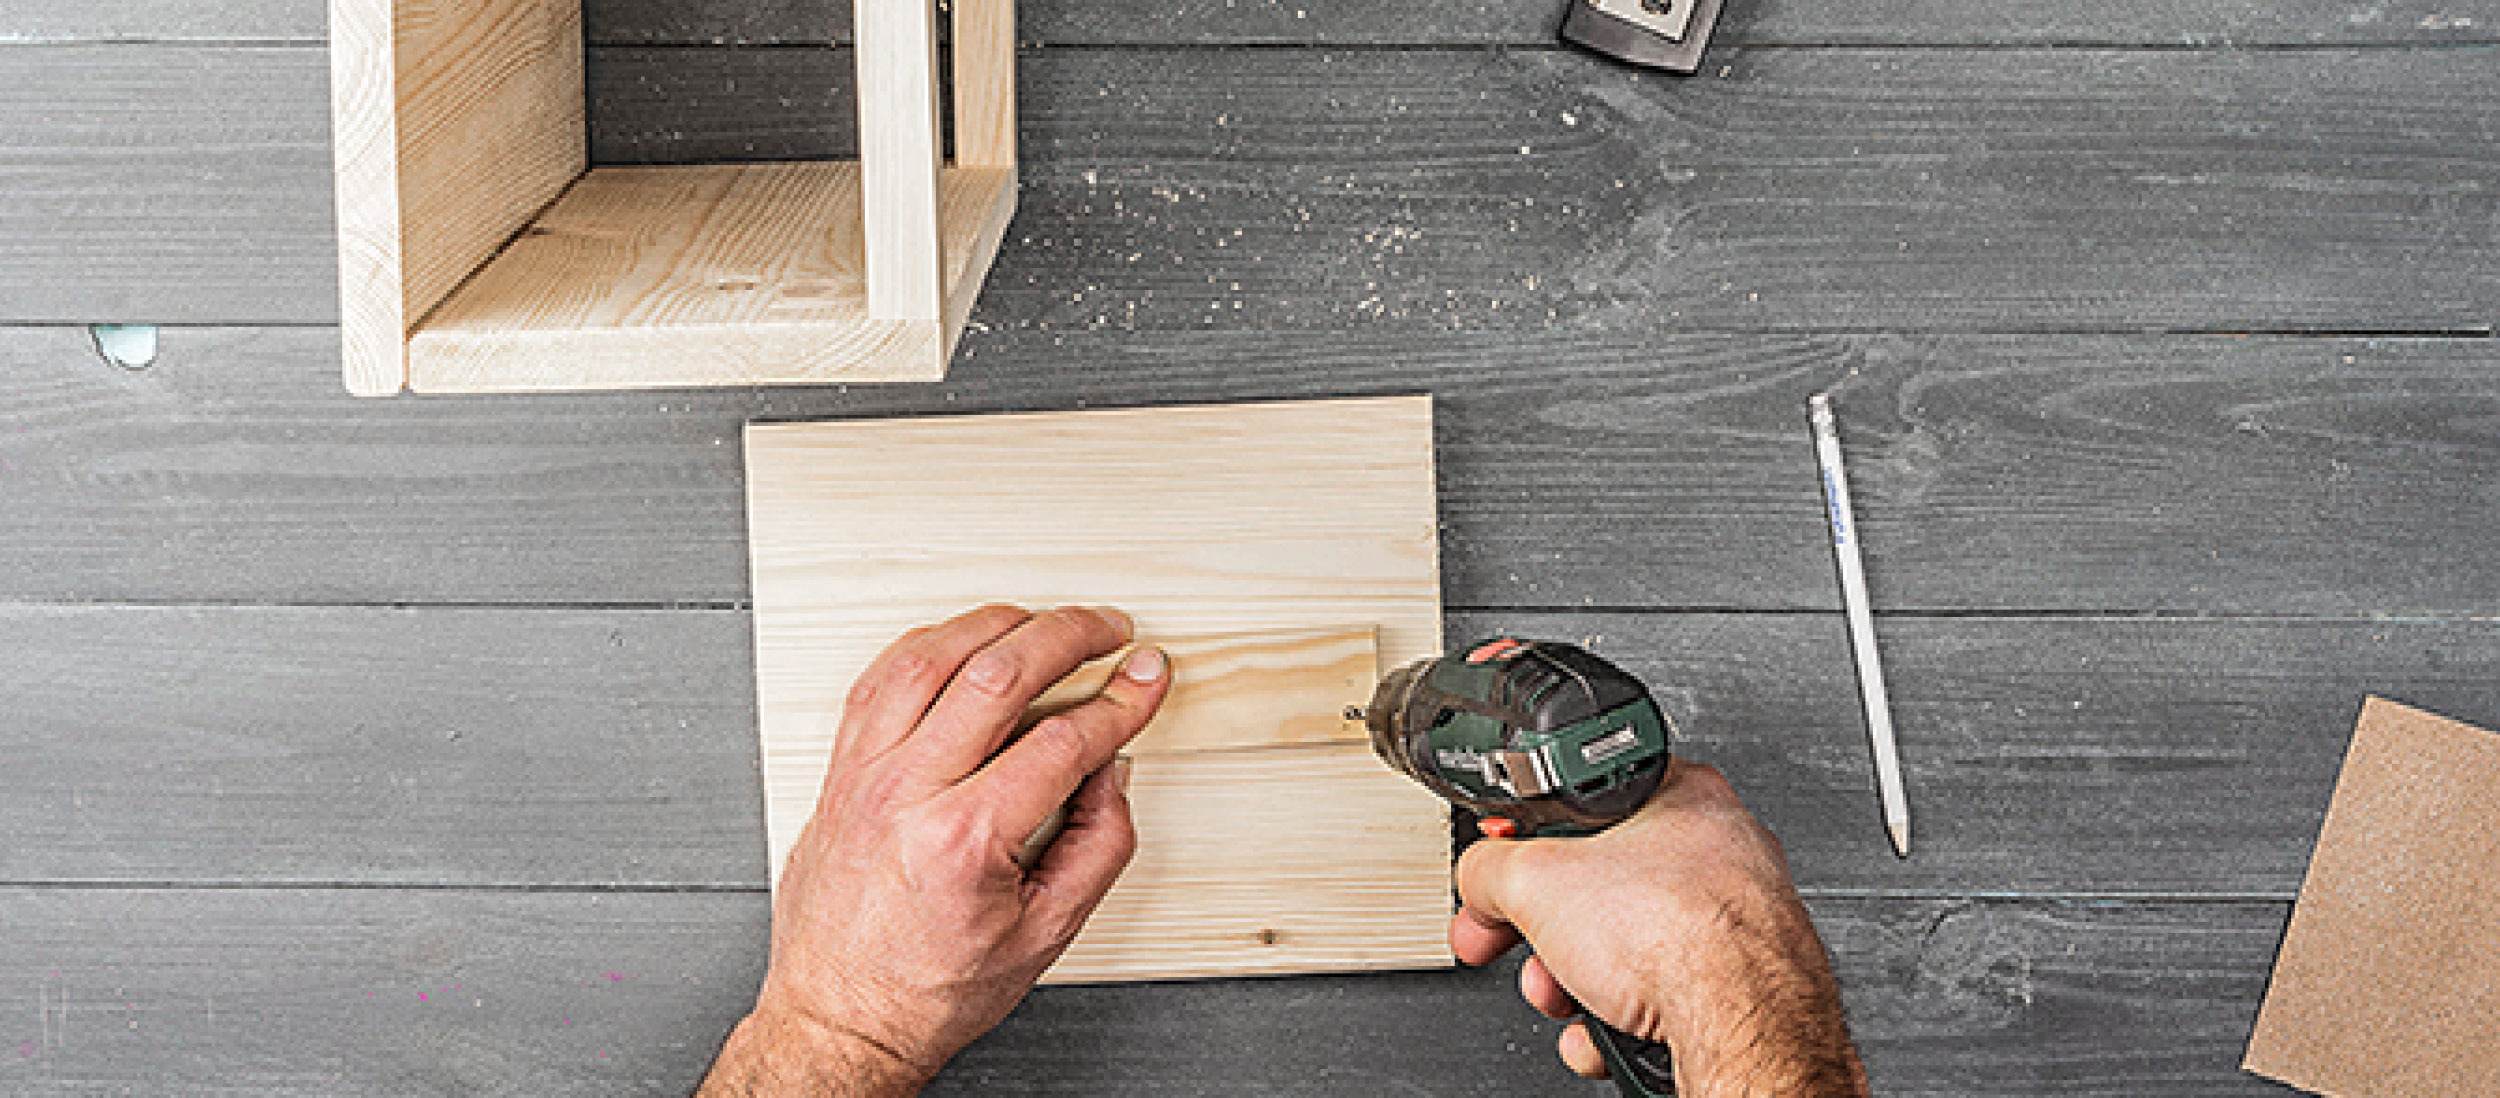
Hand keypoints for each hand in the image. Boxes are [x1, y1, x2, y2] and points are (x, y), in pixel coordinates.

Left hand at [700, 604, 1170, 1096]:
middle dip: (1069, 636)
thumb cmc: (929, 988)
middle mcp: (905, 795)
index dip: (1120, 701)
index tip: (1147, 679)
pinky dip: (931, 645)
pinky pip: (880, 678)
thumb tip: (1112, 770)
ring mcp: (863, 776)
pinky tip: (967, 642)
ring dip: (998, 624)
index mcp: (963, 841)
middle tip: (1110, 631)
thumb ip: (1097, 845)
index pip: (1062, 740)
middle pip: (998, 674)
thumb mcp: (1045, 933)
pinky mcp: (839, 770)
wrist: (840, 1017)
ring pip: (930, 656)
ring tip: (1045, 623)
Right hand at [1451, 761, 1868, 1095]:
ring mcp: (1736, 921)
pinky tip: (1606, 1031)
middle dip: (1544, 932)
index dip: (1524, 847)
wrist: (1741, 1027)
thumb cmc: (1678, 935)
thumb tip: (1478, 878)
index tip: (1501, 879)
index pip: (1580, 809)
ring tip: (1566, 998)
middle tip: (1513, 946)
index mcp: (1679, 795)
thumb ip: (1490, 866)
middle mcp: (1718, 851)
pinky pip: (1661, 995)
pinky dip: (1621, 1019)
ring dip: (1577, 983)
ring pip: (1628, 949)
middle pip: (1598, 889)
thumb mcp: (1533, 878)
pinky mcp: (1743, 982)